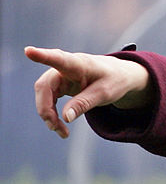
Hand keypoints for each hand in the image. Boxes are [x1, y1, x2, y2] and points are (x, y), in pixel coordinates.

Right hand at [25, 45, 152, 138]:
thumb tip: (65, 117)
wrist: (118, 75)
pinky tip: (59, 125)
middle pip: (45, 86)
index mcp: (79, 64)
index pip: (59, 59)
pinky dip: (52, 113)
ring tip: (61, 132)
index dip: (43, 56)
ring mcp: (60, 75)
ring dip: (48, 113)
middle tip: (55, 128)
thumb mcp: (104, 94)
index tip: (28, 51)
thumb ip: (84, 104)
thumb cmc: (113, 80)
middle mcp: (64, 66)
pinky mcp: (59, 84)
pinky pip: (49, 99)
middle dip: (46, 108)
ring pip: (44, 94)